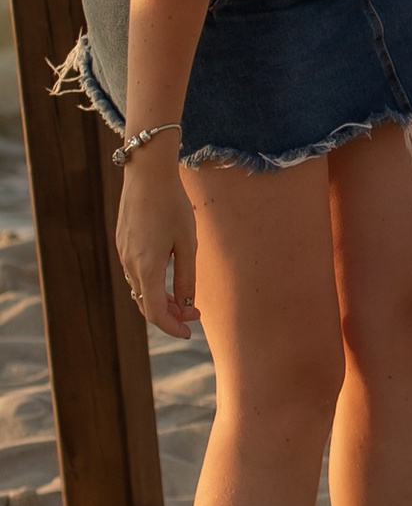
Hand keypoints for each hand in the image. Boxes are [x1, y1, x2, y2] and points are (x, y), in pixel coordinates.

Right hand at [114, 145, 197, 338]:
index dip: (172, 327)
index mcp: (147, 268)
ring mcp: (123, 254)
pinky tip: (168, 277)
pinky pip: (135, 273)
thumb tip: (187, 303)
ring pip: (140, 289)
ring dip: (161, 298)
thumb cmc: (172, 205)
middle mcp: (130, 265)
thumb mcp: (188, 243)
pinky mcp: (123, 243)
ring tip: (185, 298)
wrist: (147, 173)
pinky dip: (152, 283)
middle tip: (195, 313)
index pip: (154, 313)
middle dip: (170, 313)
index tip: (189, 332)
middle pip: (146, 303)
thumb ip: (187, 276)